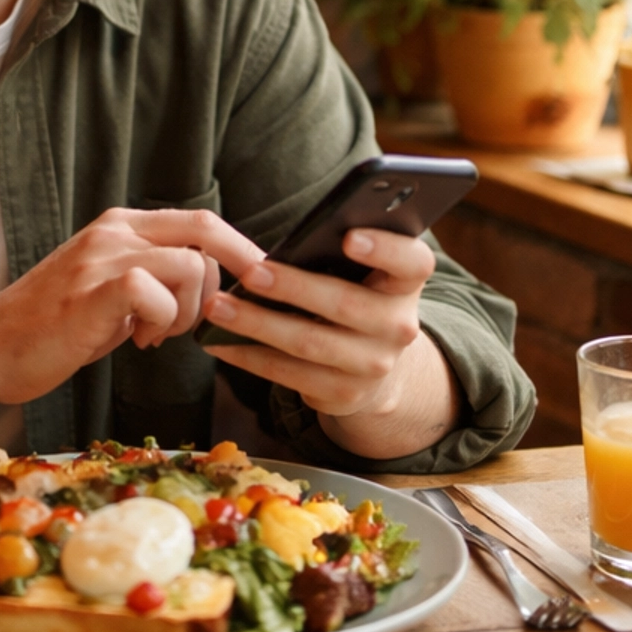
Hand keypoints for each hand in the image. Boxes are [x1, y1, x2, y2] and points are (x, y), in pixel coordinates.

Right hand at [0, 208, 265, 405]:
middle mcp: (113, 231)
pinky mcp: (92, 290)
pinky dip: (160, 321)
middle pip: (204, 229)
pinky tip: (137, 341)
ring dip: (188, 310)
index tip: (258, 282)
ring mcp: (101, 257)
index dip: (239, 249)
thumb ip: (153, 280)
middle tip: (215, 317)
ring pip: (188, 265)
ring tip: (156, 335)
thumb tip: (208, 290)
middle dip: (232, 276)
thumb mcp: (110, 292)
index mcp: (119, 227)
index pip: (200, 220)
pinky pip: (153, 292)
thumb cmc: (50, 328)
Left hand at [203, 228, 460, 459]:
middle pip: (347, 304)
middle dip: (294, 288)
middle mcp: (398, 326)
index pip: (412, 262)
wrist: (375, 367)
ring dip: (258, 324)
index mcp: (406, 284)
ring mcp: (374, 365)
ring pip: (310, 342)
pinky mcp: (344, 394)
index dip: (385, 248)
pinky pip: (290, 374)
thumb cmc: (355, 296)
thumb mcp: (363, 273)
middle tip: (250, 273)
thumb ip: (338, 253)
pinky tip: (220, 341)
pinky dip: (250, 356)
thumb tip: (287, 242)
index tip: (349, 236)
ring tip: (219, 307)